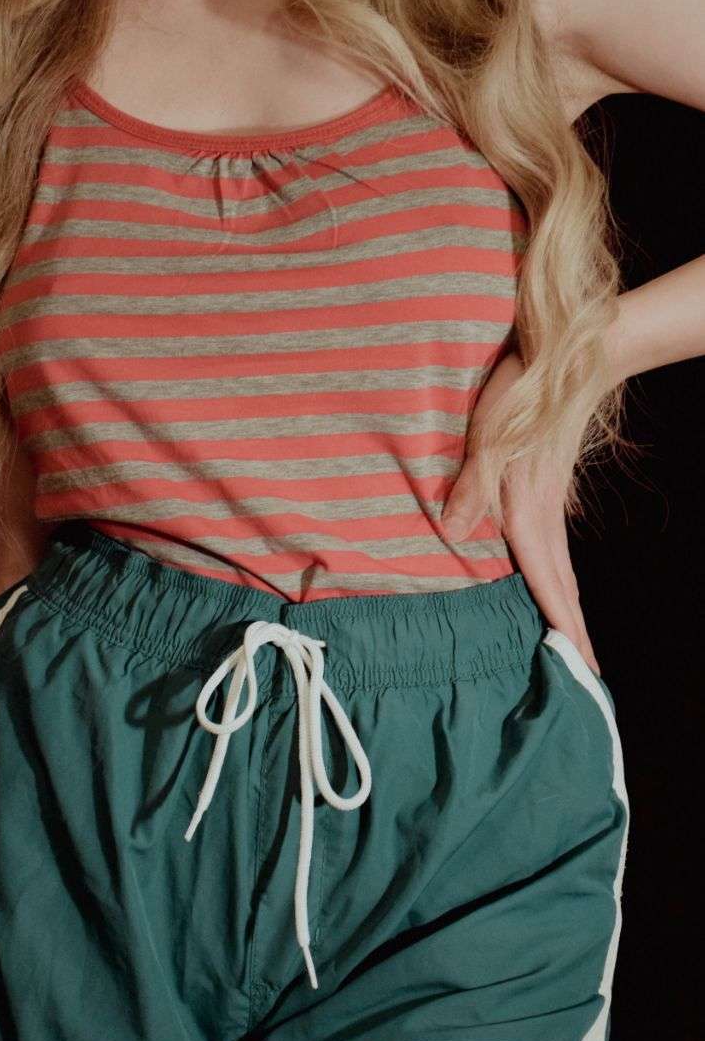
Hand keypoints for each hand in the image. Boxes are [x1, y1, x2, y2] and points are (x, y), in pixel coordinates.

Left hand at [440, 351, 601, 676]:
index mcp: (530, 515)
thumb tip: (452, 532)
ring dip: (569, 609)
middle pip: (564, 588)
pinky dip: (558, 581)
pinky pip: (555, 553)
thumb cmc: (519, 398)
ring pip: (563, 572)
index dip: (561, 627)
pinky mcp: (547, 495)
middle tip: (588, 676)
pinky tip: (551, 585)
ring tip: (575, 643)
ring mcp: (551, 508)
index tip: (579, 669)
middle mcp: (545, 520)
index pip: (547, 585)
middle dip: (576, 633)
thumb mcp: (488, 439)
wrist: (560, 363)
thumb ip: (471, 487)